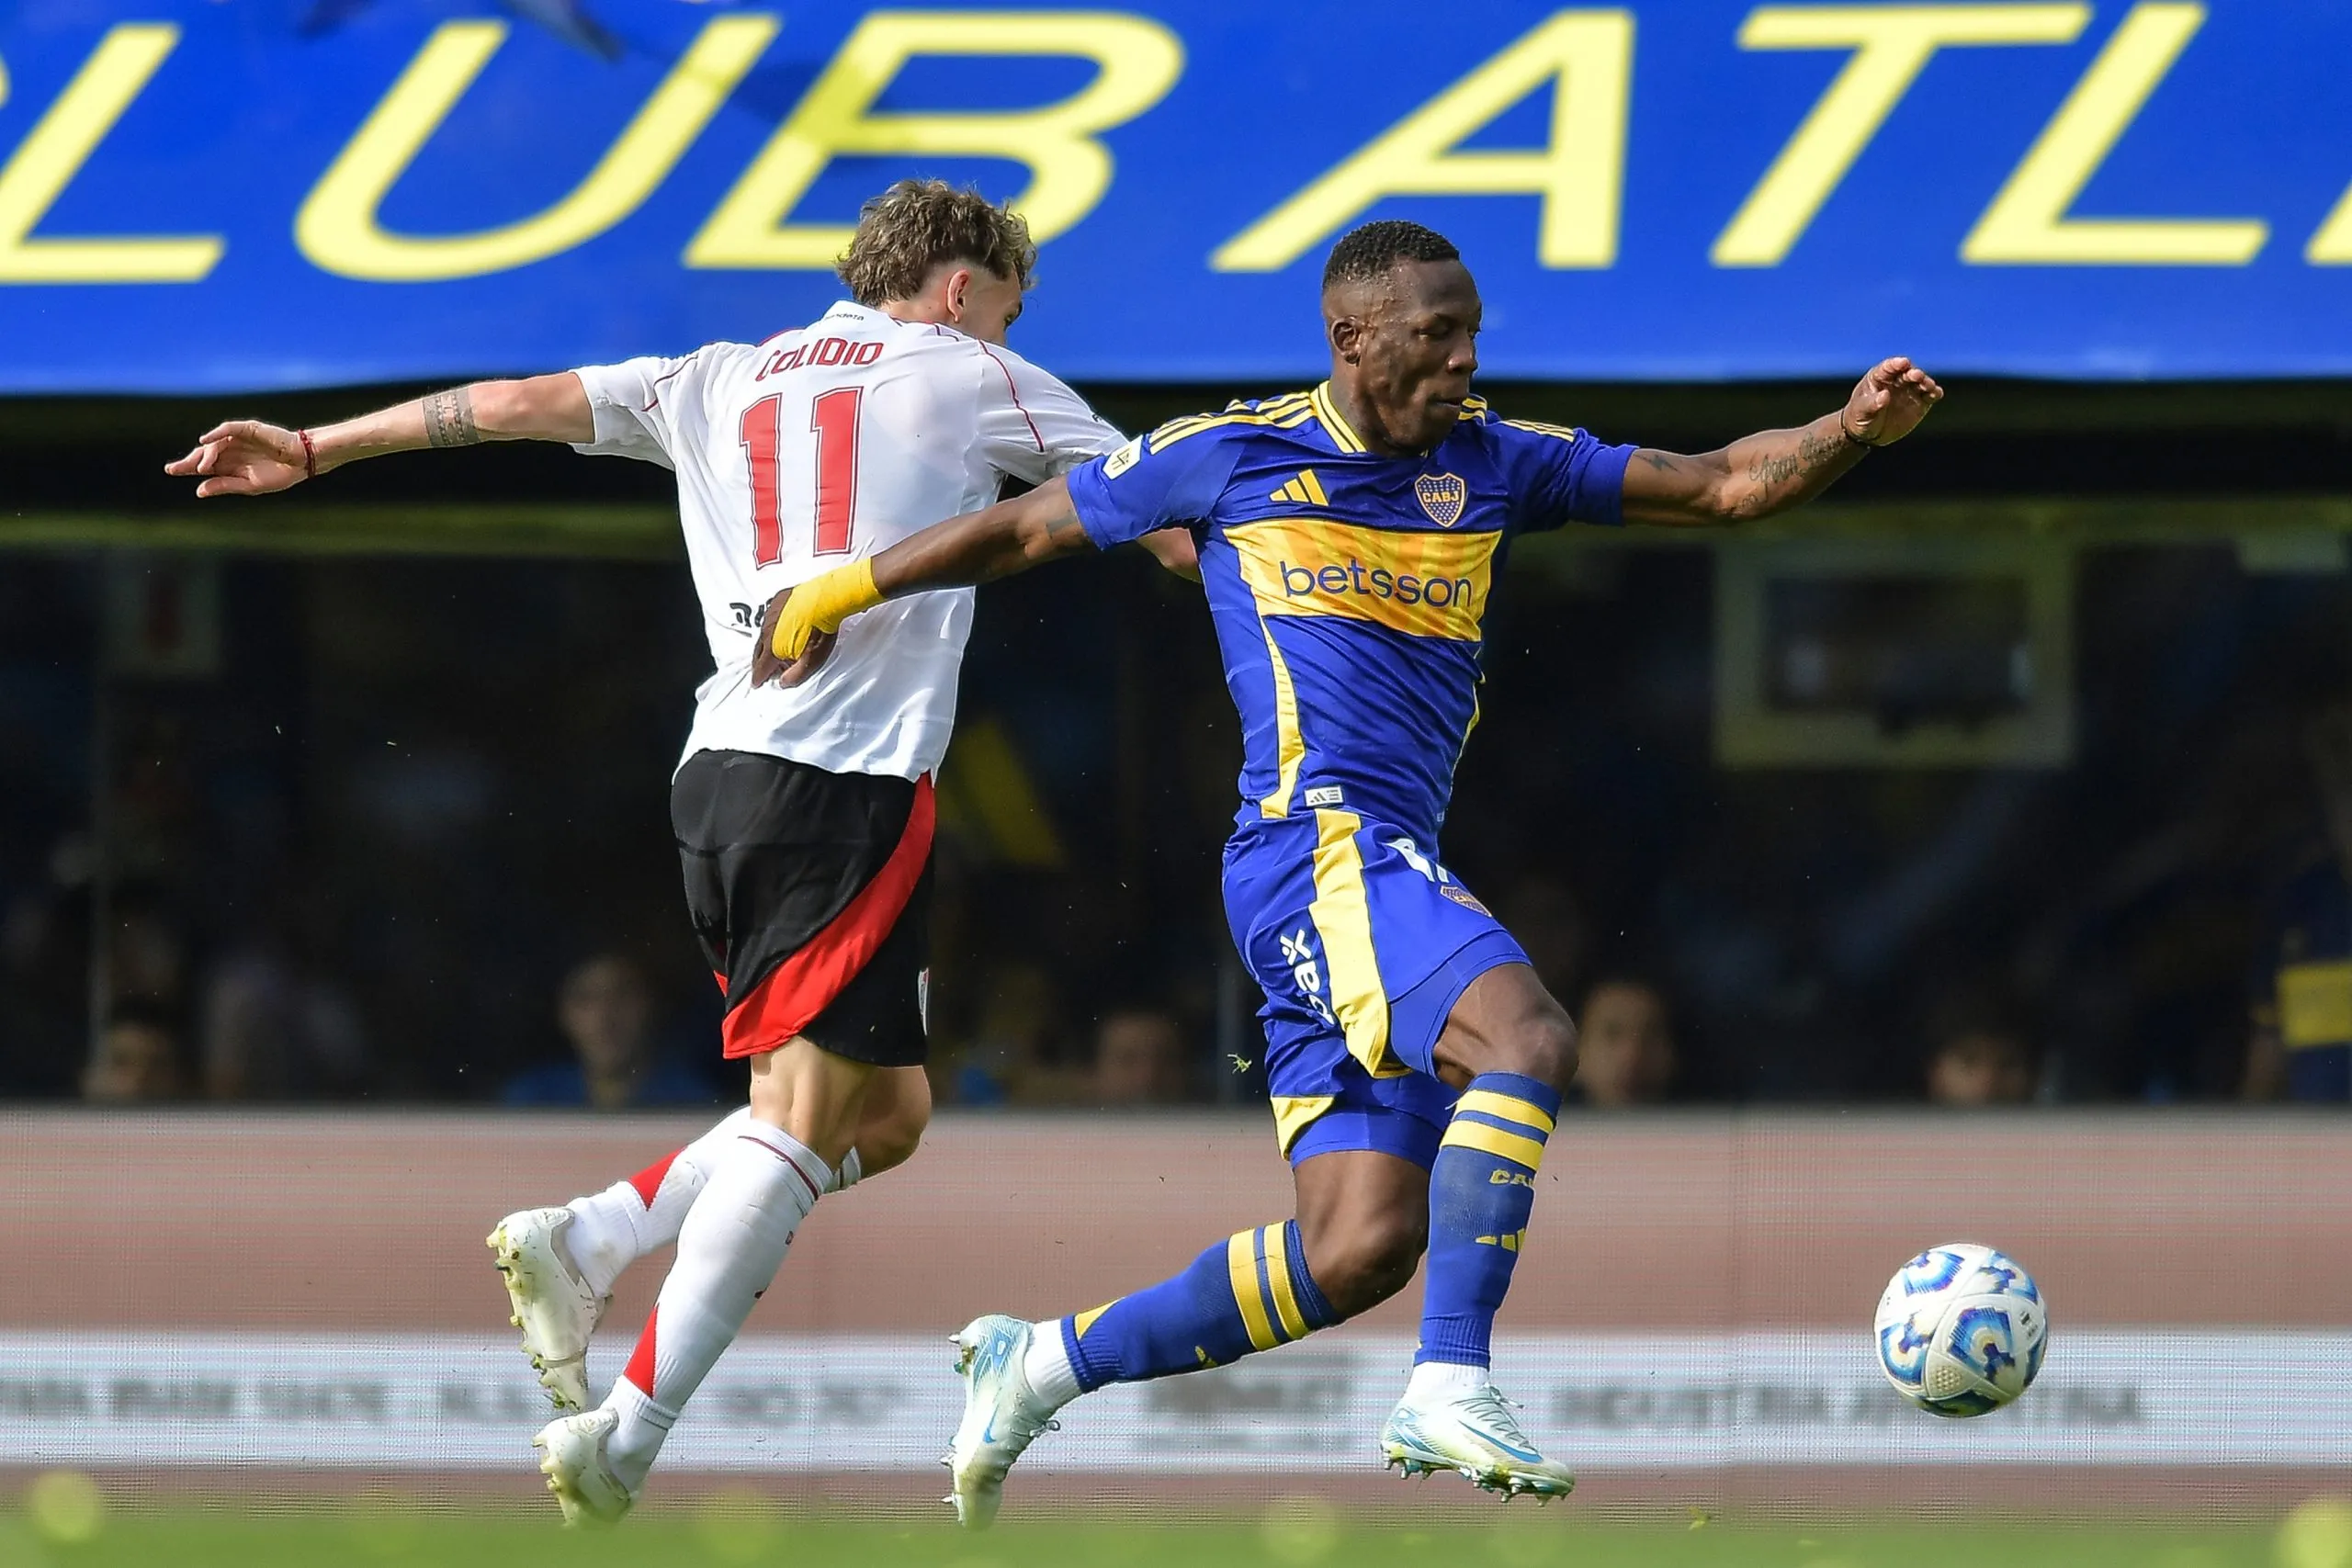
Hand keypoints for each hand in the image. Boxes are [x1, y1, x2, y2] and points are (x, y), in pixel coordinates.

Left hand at [165, 420, 309, 496]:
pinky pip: (228, 429)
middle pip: (204, 453)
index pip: (204, 465)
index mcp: (231, 465)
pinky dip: (215, 433)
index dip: (187, 467)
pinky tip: (205, 441)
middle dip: (188, 460)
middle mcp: (231, 451)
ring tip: (202, 468)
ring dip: (206, 454)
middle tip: (174, 469)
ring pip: (214, 443)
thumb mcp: (248, 485)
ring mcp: (238, 439)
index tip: (171, 470)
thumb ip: (224, 485)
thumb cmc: (279, 475)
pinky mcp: (248, 429)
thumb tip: (199, 491)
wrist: (302, 462)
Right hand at [749, 584, 835, 688]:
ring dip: (765, 644)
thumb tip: (784, 682)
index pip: (761, 667)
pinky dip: (773, 626)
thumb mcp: (812, 660)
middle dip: (759, 662)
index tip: (756, 683)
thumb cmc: (820, 630)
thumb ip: (796, 675)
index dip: (759, 677)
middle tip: (761, 669)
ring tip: (771, 650)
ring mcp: (771, 614)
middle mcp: (767, 631)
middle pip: (758, 651)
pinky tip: (780, 627)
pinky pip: (770, 617)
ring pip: (763, 633)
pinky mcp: (777, 601)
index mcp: (772, 647)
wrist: (825, 599)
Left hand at [1842, 357, 1942, 447]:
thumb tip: (1884, 395)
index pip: (1889, 367)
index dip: (1896, 364)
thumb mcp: (1861, 412)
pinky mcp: (1920, 402)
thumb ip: (1872, 404)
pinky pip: (1930, 395)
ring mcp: (1910, 390)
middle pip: (1908, 372)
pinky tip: (1936, 394)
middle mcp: (1897, 380)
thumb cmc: (1860, 418)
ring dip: (1926, 382)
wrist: (1868, 433)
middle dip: (1913, 373)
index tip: (1903, 363)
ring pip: (1921, 382)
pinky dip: (1934, 393)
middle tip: (1917, 375)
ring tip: (1928, 386)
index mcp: (1879, 377)